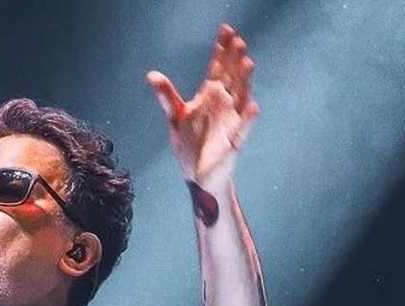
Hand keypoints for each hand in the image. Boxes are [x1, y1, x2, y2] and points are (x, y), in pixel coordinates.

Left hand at [146, 23, 258, 194]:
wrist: (196, 176)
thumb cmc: (190, 145)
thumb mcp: (175, 117)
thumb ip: (166, 96)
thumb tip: (151, 74)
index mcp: (210, 98)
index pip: (217, 69)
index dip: (221, 51)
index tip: (226, 30)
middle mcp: (224, 106)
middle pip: (231, 78)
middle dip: (234, 60)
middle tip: (238, 40)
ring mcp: (231, 123)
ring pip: (240, 98)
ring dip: (244, 82)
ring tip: (247, 63)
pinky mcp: (233, 143)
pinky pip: (242, 129)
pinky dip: (247, 118)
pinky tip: (253, 106)